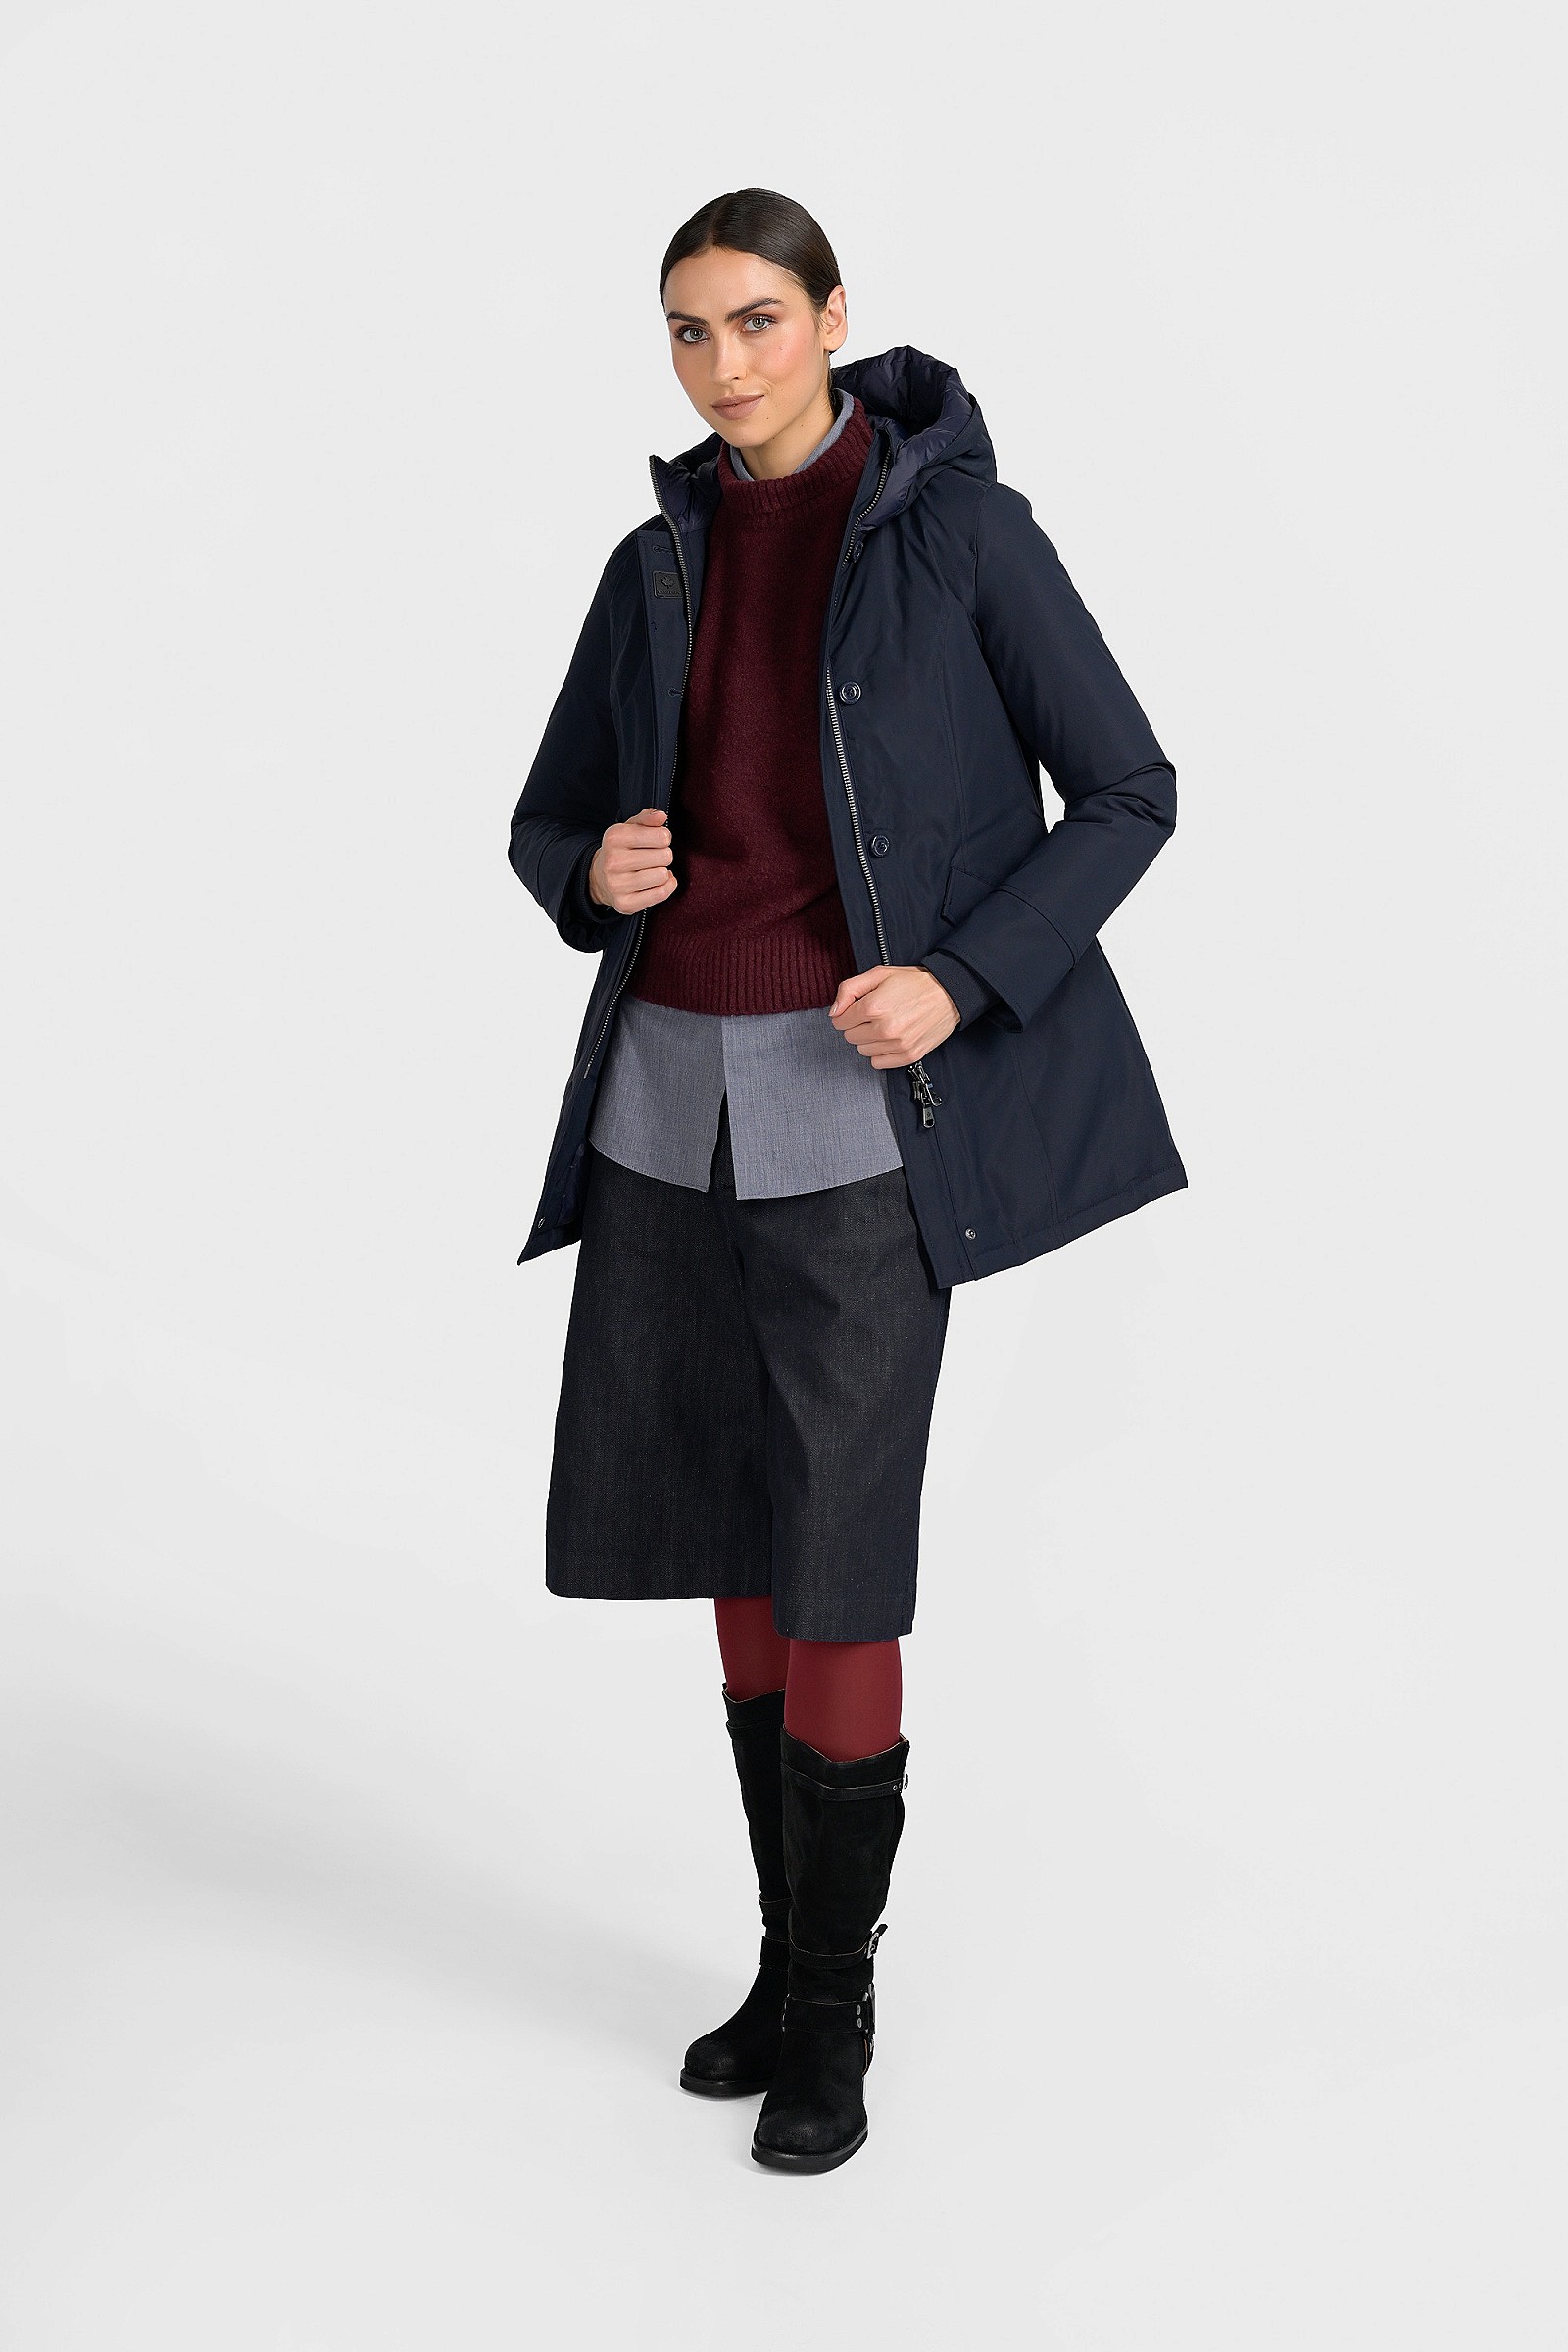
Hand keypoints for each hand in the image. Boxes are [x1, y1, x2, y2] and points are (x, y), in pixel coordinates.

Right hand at [589, 807, 677, 912]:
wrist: (600, 879)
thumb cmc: (621, 850)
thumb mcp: (630, 828)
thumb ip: (647, 818)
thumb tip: (661, 816)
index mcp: (614, 838)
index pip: (662, 836)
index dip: (664, 838)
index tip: (656, 841)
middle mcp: (613, 862)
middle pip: (665, 856)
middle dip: (664, 855)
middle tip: (653, 857)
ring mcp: (617, 885)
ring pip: (662, 875)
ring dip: (663, 872)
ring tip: (652, 870)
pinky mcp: (625, 903)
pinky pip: (661, 893)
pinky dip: (666, 887)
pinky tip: (656, 882)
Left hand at [828, 965, 959, 1066]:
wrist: (948, 993)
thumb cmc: (915, 983)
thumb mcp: (878, 974)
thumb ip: (849, 989)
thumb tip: (835, 1012)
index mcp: (874, 1007)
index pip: (840, 1021)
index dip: (846, 1013)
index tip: (858, 1009)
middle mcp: (885, 1029)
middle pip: (850, 1037)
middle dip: (857, 1026)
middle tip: (874, 1015)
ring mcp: (897, 1044)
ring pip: (863, 1051)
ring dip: (869, 1040)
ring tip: (884, 1025)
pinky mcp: (908, 1055)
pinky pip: (878, 1063)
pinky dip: (880, 1053)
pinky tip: (890, 1039)